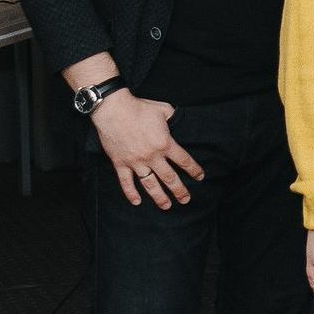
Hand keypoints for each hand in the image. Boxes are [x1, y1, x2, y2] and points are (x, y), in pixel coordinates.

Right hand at [92, 90, 203, 208]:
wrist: (113, 109)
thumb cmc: (139, 108)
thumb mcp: (164, 110)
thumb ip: (174, 118)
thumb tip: (179, 120)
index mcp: (165, 143)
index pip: (184, 161)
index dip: (194, 170)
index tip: (200, 177)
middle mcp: (152, 156)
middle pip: (170, 178)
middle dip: (180, 190)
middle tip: (186, 200)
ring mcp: (136, 161)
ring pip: (150, 184)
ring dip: (159, 197)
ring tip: (167, 206)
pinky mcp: (120, 163)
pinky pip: (126, 182)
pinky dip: (131, 193)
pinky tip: (137, 202)